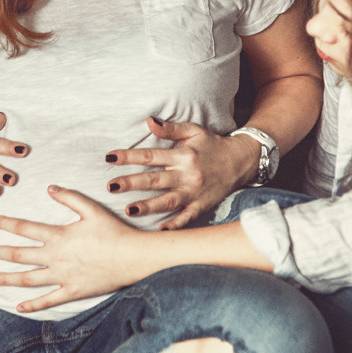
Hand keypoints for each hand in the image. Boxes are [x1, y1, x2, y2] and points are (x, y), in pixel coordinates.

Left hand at [0, 185, 148, 312]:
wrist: (134, 256)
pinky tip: (18, 307)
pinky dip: (32, 305)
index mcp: (59, 235)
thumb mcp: (91, 209)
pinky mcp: (72, 291)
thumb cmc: (114, 231)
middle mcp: (56, 257)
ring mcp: (63, 276)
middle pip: (20, 255)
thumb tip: (49, 188)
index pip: (26, 228)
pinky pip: (48, 300)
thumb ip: (69, 197)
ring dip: (8, 279)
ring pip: (28, 279)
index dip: (6, 224)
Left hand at [105, 118, 258, 228]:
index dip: (128, 156)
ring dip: (148, 206)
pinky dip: (175, 225)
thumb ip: (170, 129)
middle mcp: (187, 174)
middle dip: (131, 183)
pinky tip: (160, 231)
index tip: (109, 158)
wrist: (242, 161)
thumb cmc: (212, 145)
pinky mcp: (202, 206)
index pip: (150, 156)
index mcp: (182, 155)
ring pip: (168, 201)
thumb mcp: (193, 131)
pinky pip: (187, 218)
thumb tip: (149, 121)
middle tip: (110, 186)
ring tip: (129, 209)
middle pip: (155, 180)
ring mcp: (195, 192)